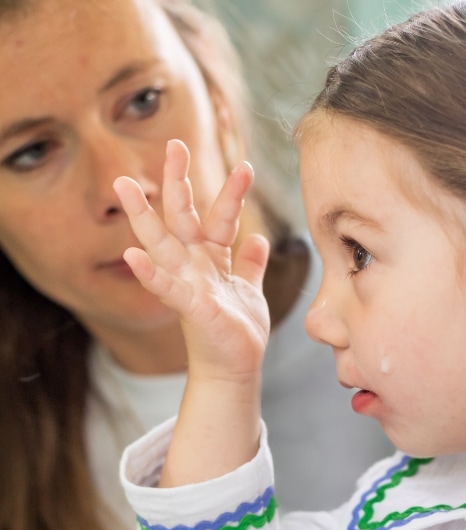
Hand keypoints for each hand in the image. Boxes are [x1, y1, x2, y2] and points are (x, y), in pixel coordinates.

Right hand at [113, 139, 271, 385]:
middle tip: (174, 144)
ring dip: (144, 217)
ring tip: (124, 187)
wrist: (235, 368)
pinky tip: (132, 253)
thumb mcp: (248, 291)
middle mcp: (196, 267)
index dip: (231, 193)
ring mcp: (189, 285)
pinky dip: (150, 272)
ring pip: (163, 245)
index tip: (245, 165)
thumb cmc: (238, 331)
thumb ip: (249, 265)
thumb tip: (259, 239)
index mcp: (212, 260)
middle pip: (184, 218)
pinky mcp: (189, 309)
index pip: (219, 218)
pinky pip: (166, 287)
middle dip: (179, 183)